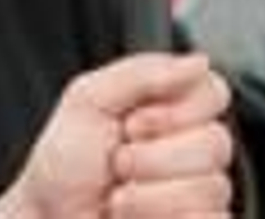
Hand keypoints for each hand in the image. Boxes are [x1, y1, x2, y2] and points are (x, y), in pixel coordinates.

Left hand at [0, 52, 233, 218]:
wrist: (49, 218)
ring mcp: (199, 194)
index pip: (214, 92)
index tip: (133, 125)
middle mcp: (192, 148)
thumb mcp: (87, 101)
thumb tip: (199, 62)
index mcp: (171, 108)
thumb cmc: (65, 165)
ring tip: (119, 198)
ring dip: (149, 197)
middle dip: (152, 158)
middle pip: (216, 143)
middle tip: (118, 164)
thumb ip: (140, 73)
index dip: (175, 112)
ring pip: (212, 189)